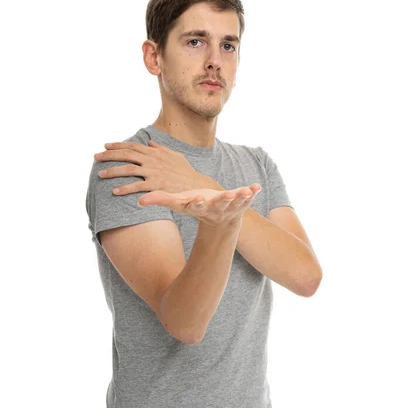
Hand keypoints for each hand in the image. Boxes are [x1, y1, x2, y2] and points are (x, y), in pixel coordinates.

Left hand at [95, 140, 203, 193]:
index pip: (133, 146)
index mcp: (155, 152)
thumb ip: (161, 149)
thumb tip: (151, 142)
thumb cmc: (186, 172)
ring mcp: (154, 172)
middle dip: (109, 155)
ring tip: (100, 174)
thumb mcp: (175, 156)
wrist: (197, 185)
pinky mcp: (156, 185)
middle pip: (127, 155)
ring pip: (129, 169)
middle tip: (96, 157)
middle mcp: (153, 160)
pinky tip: (114, 191)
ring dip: (113, 171)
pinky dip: (125, 189)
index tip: (105, 146)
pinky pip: (137, 186)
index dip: (118, 145)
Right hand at [137, 184, 261, 227]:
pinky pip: (248, 197)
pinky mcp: (241, 202)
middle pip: (218, 204)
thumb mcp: (179, 203)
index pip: (197, 205)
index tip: (197, 199)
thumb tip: (139, 200)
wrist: (220, 221)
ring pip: (235, 202)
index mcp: (199, 206)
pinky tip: (257, 187)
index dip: (197, 202)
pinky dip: (252, 192)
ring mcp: (230, 206)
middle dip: (222, 201)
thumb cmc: (196, 206)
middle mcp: (215, 208)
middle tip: (226, 196)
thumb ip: (160, 200)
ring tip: (244, 192)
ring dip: (240, 197)